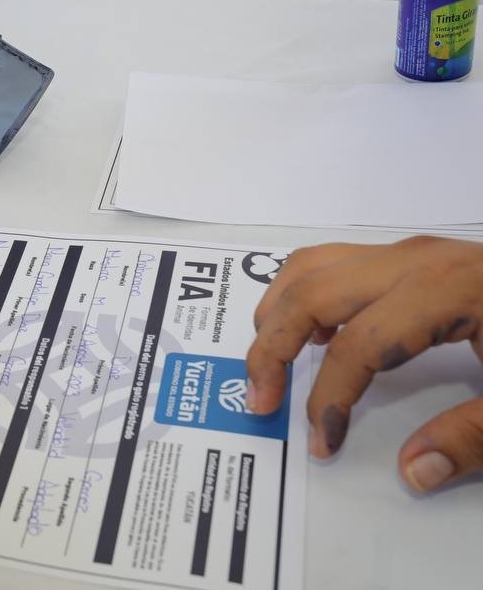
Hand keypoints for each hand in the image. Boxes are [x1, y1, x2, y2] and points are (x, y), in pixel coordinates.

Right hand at [245, 237, 482, 491]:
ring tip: (271, 366)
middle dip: (274, 348)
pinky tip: (312, 335)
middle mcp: (412, 259)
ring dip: (278, 313)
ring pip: (310, 266)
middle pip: (312, 293)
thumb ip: (475, 436)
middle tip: (262, 401)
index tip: (324, 444)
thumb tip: (414, 472)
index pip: (358, 343)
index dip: (332, 398)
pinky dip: (302, 294)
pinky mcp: (408, 255)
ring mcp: (406, 250)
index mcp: (443, 289)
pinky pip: (331, 262)